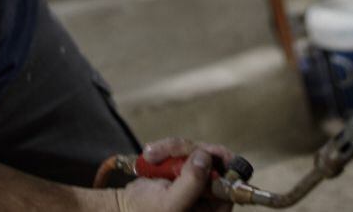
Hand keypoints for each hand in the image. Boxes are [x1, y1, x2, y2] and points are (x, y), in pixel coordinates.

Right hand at [115, 138, 234, 211]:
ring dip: (174, 148)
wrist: (121, 206)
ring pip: (199, 152)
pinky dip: (169, 148)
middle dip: (190, 152)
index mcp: (213, 210)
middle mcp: (210, 197)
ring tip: (151, 154)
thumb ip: (192, 182)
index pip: (231, 184)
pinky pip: (186, 149)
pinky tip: (153, 154)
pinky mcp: (185, 169)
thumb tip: (205, 157)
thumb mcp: (170, 204)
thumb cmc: (144, 211)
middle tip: (167, 149)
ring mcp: (197, 182)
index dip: (221, 164)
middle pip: (215, 163)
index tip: (205, 151)